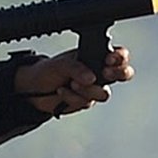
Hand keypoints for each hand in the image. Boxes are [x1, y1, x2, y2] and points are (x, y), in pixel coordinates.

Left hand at [15, 47, 134, 114]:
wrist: (34, 90)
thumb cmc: (49, 70)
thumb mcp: (60, 64)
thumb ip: (76, 68)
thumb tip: (91, 78)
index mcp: (95, 56)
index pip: (118, 55)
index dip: (120, 57)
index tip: (109, 59)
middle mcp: (98, 72)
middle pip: (123, 74)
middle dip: (119, 74)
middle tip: (105, 73)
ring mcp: (94, 88)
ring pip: (104, 93)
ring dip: (88, 90)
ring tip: (72, 84)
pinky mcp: (86, 102)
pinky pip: (87, 102)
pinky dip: (74, 97)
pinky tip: (62, 91)